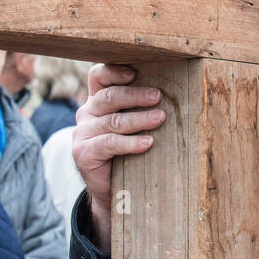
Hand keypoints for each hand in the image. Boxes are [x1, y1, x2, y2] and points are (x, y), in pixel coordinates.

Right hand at [71, 64, 165, 249]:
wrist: (109, 187)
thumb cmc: (127, 149)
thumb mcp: (131, 123)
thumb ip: (140, 107)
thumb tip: (175, 93)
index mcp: (97, 100)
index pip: (99, 77)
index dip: (114, 72)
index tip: (134, 73)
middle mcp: (87, 113)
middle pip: (109, 97)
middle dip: (136, 95)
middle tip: (158, 96)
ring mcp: (83, 133)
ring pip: (113, 121)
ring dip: (139, 119)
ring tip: (160, 118)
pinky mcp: (83, 153)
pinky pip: (109, 143)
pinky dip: (130, 143)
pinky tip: (147, 143)